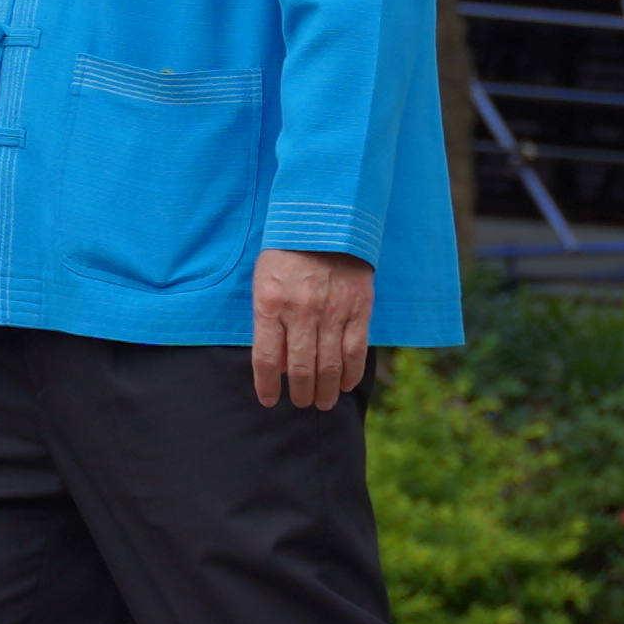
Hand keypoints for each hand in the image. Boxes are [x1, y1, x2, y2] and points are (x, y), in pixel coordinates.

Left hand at [251, 247, 374, 411]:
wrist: (325, 220)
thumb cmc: (287, 253)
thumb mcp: (264, 282)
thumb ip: (268, 321)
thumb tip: (277, 364)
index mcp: (271, 304)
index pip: (265, 358)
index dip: (266, 386)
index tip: (269, 400)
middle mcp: (301, 311)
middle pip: (300, 368)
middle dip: (301, 393)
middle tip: (302, 402)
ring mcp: (332, 311)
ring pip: (330, 365)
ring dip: (327, 390)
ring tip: (324, 402)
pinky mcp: (358, 308)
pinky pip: (356, 350)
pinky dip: (352, 372)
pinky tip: (347, 384)